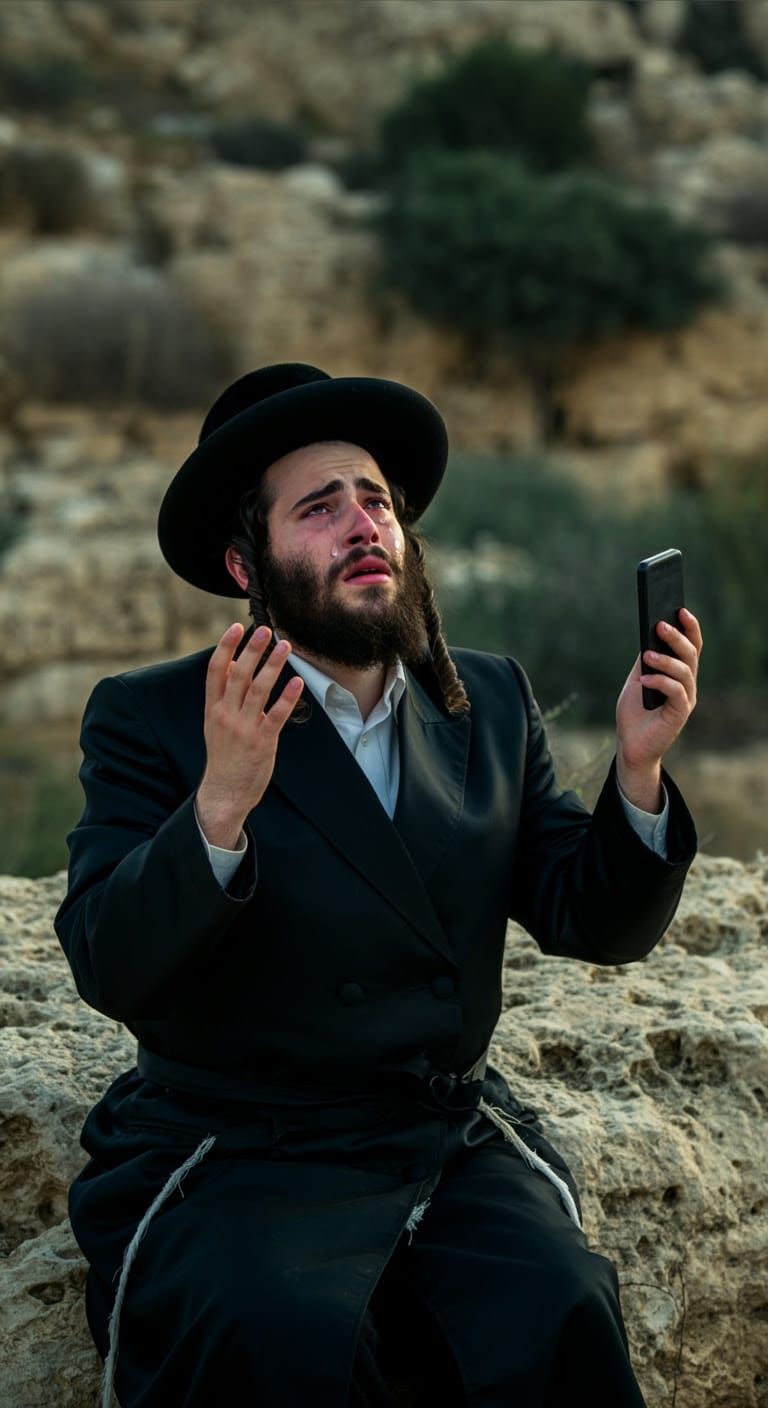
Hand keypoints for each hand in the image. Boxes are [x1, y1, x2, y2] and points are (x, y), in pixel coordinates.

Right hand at [196, 624, 303, 846]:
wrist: (225, 790)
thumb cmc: (224, 754)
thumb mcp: (216, 722)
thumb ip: (225, 694)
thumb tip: (233, 662)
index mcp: (213, 708)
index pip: (216, 670)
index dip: (225, 647)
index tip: (236, 628)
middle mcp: (225, 714)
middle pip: (238, 675)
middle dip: (252, 650)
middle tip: (265, 629)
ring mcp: (243, 728)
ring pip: (258, 690)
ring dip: (272, 666)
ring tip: (285, 647)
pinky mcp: (262, 741)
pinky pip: (276, 715)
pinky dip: (287, 698)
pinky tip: (297, 682)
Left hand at [615, 607, 702, 810]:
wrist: (630, 745)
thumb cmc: (634, 712)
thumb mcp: (637, 679)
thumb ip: (645, 661)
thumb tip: (649, 635)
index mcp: (680, 673)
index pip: (691, 646)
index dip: (689, 628)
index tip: (680, 609)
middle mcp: (688, 684)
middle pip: (690, 655)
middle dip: (676, 638)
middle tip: (660, 625)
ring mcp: (686, 699)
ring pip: (685, 672)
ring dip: (665, 661)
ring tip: (647, 655)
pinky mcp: (680, 714)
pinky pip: (676, 693)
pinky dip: (661, 683)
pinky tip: (644, 680)